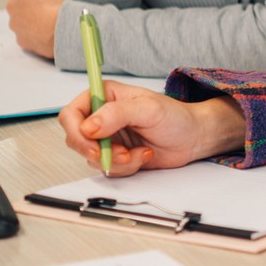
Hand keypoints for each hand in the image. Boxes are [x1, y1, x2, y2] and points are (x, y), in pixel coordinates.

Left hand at [6, 0, 67, 58]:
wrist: (63, 26)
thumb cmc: (50, 1)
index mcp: (12, 5)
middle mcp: (14, 23)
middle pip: (25, 16)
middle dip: (35, 13)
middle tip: (52, 8)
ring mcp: (24, 37)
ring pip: (32, 29)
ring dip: (40, 26)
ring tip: (56, 21)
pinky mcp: (35, 49)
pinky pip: (40, 42)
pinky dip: (46, 38)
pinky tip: (56, 32)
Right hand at [57, 86, 244, 176]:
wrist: (193, 138)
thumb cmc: (175, 116)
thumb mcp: (148, 109)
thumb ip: (117, 114)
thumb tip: (88, 126)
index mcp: (104, 96)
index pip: (72, 113)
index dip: (76, 130)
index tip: (94, 143)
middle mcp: (101, 116)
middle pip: (75, 138)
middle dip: (98, 151)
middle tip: (121, 154)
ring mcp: (107, 138)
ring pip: (92, 158)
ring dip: (116, 161)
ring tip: (141, 152)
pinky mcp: (115, 155)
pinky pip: (108, 168)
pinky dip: (126, 167)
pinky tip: (144, 155)